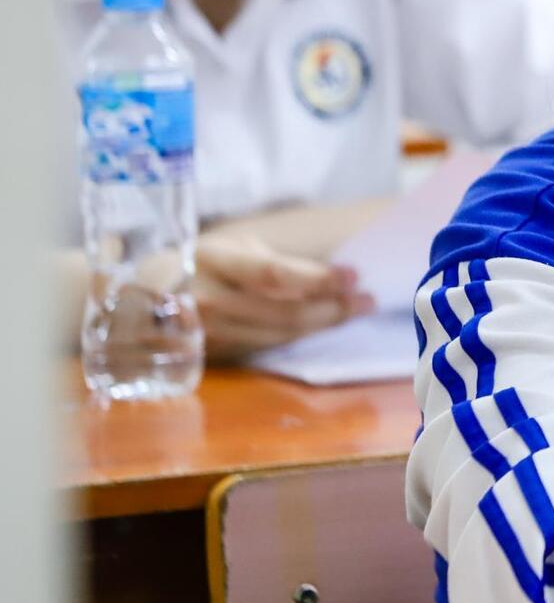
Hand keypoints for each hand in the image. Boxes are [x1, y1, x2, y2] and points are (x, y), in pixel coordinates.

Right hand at [192, 233, 372, 358]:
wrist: (138, 298)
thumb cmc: (197, 263)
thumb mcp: (229, 247)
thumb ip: (270, 262)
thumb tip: (327, 277)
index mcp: (213, 261)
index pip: (273, 274)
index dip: (317, 278)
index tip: (353, 275)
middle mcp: (208, 300)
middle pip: (283, 311)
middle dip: (332, 306)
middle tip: (367, 298)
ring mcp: (209, 332)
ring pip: (279, 333)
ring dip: (324, 323)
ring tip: (356, 309)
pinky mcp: (213, 354)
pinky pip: (267, 345)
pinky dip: (301, 335)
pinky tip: (324, 323)